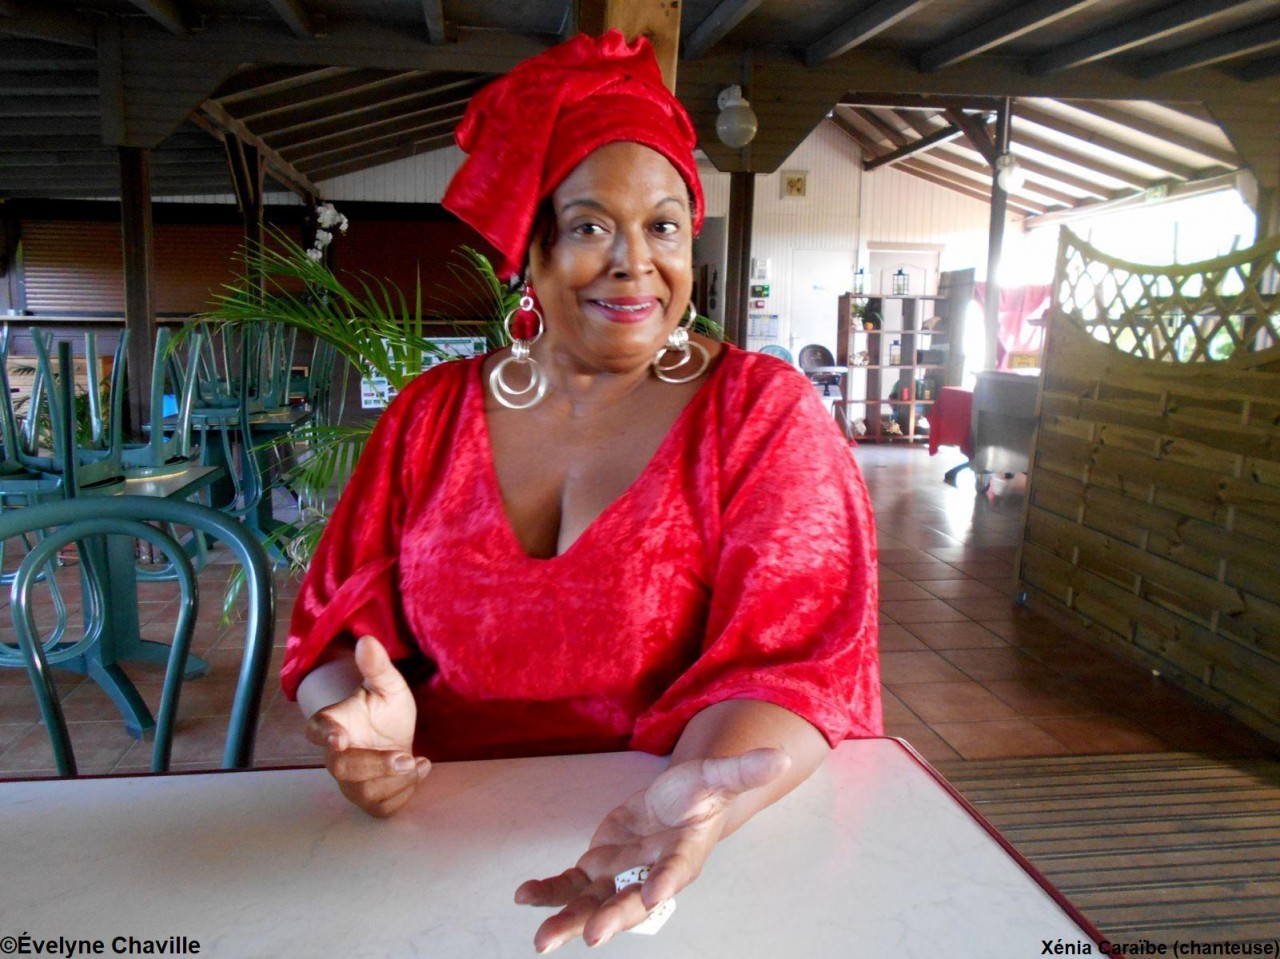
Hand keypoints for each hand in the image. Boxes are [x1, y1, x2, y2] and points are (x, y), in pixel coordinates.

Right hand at [305, 635, 428, 816]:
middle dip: (375, 765)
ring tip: (419, 762)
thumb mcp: (388, 685)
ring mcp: (351, 782)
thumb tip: (368, 640)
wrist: (399, 737)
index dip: (324, 736)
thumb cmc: (386, 710)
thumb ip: (377, 667)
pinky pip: (381, 807)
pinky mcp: (369, 800)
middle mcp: (336, 756)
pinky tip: (419, 771)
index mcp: (332, 724)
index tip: (338, 739)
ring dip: (396, 780)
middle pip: (344, 768)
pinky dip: (403, 793)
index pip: (316, 731)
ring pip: (364, 792)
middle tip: (404, 757)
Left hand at [514, 748, 789, 951]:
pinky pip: (569, 884)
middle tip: (591, 936)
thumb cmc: (702, 793)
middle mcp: (649, 873)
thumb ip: (743, 771)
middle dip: (610, 918)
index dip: (664, 881)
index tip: (652, 893)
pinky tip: (523, 896)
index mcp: (683, 855)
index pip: (675, 871)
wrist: (678, 803)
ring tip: (542, 941)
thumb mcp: (718, 775)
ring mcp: (620, 874)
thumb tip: (780, 755)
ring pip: (592, 902)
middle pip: (629, 899)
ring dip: (567, 919)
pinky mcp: (598, 867)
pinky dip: (548, 892)